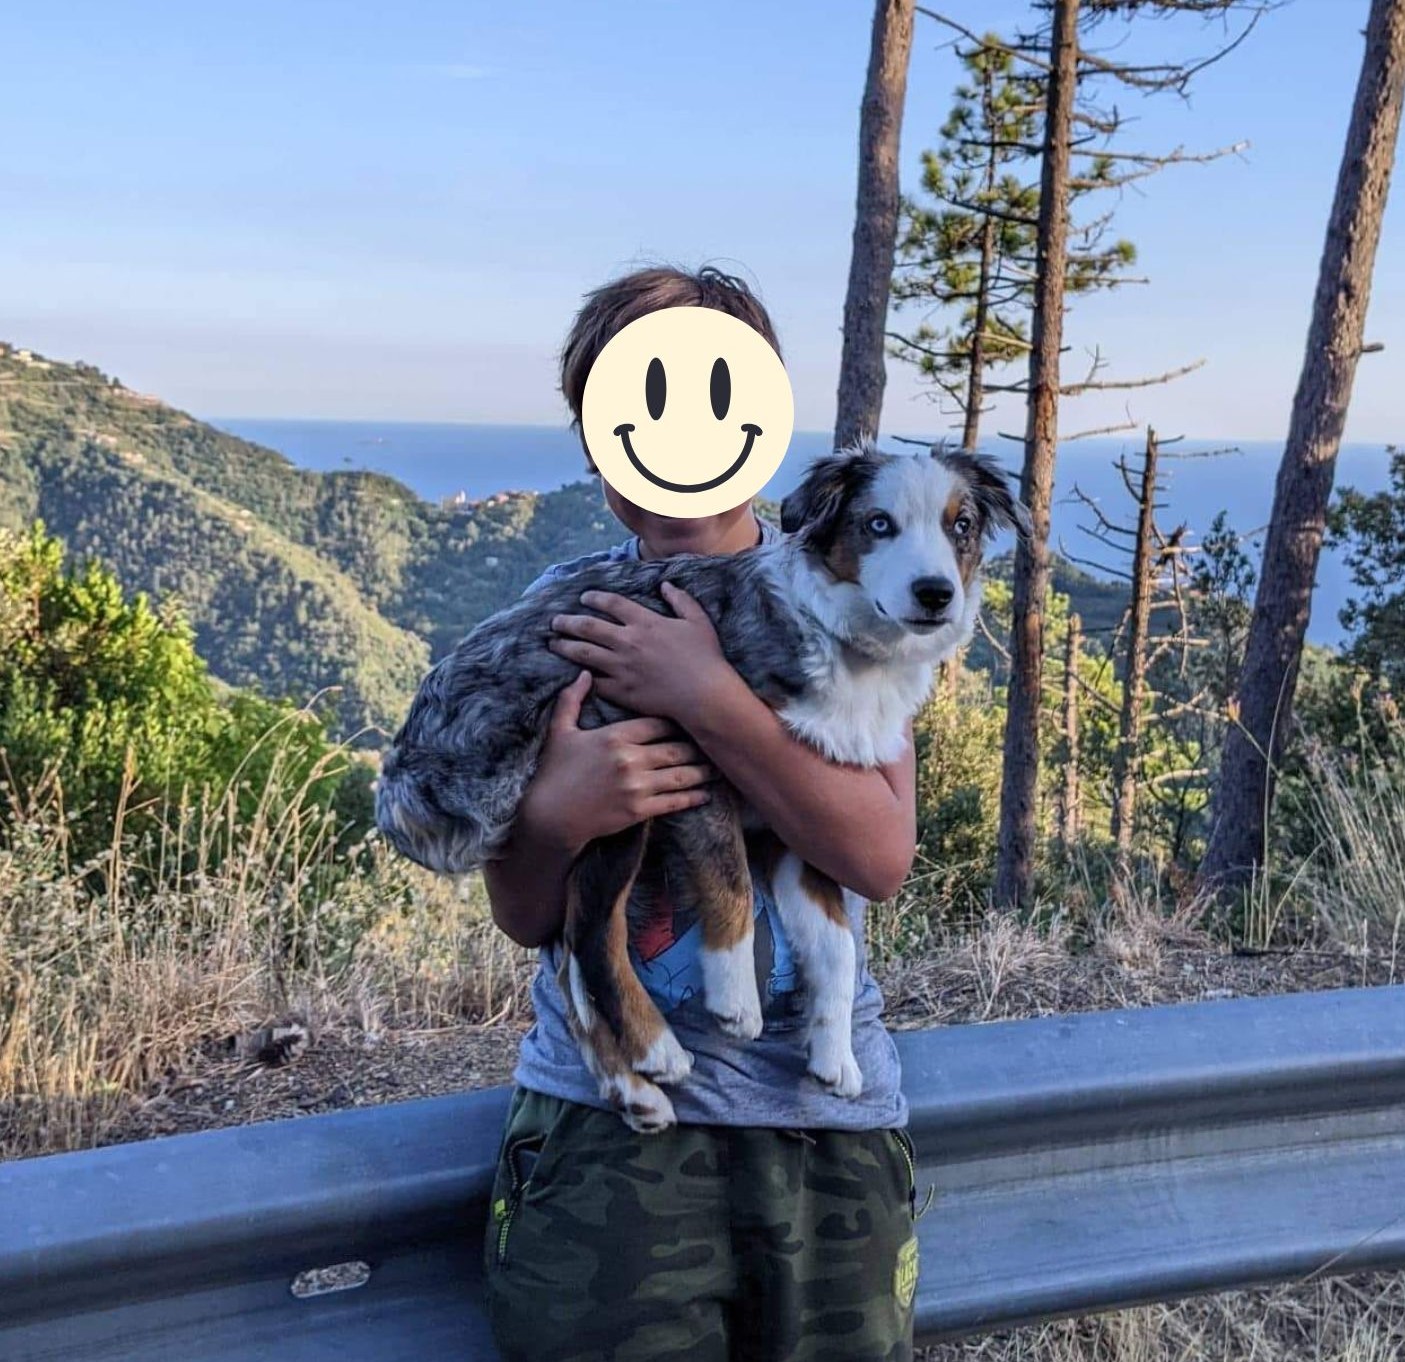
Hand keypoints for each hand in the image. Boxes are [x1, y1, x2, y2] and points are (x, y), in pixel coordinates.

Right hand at [516, 670, 714, 852]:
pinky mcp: (639, 810)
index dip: (678, 720)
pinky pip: (674, 801)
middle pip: (676, 748)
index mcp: (614, 736)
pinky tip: (706, 794)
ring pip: (680, 775)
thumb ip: (572, 700)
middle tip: (714, 742)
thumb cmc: (554, 772)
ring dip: (702, 772)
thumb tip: (585, 673)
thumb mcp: (559, 732)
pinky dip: (693, 797)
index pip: (657, 723)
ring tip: (717, 768)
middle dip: (697, 746)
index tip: (692, 717)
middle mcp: (629, 759)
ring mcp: (636, 786)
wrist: (549, 816)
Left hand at [548, 582, 732, 723]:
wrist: (704, 694)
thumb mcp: (697, 621)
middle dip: (567, 622)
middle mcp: (628, 642)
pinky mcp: (621, 691)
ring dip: (564, 647)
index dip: (594, 599)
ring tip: (553, 644)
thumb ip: (681, 600)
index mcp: (645, 622)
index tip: (583, 598)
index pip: (611, 604)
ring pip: (583, 653)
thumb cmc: (706, 657)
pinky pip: (595, 682)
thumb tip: (666, 585)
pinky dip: (582, 677)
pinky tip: (573, 674)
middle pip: (588, 627)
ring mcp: (621, 667)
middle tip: (555, 622)